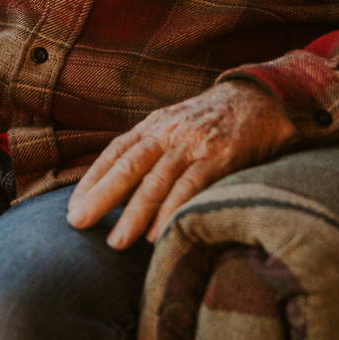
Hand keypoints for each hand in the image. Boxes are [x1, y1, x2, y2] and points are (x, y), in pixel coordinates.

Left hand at [67, 79, 296, 249]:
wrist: (265, 98)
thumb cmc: (217, 121)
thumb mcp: (179, 125)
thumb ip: (154, 150)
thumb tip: (123, 191)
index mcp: (155, 125)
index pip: (116, 152)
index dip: (92, 179)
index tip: (73, 207)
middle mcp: (170, 131)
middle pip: (128, 165)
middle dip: (101, 196)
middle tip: (78, 224)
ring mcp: (194, 143)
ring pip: (157, 179)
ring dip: (134, 213)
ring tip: (116, 242)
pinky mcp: (221, 155)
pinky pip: (192, 186)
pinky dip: (173, 211)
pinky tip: (159, 234)